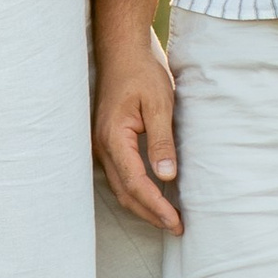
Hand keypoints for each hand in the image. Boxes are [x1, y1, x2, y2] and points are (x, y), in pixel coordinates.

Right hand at [93, 31, 181, 233]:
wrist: (123, 51)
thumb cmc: (142, 72)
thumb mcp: (159, 104)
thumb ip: (161, 141)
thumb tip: (166, 177)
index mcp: (114, 137)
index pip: (135, 183)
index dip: (155, 205)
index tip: (175, 221)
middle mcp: (102, 146)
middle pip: (125, 192)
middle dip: (150, 213)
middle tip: (176, 227)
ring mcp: (102, 145)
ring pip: (121, 187)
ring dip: (143, 205)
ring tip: (167, 218)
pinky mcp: (108, 142)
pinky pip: (120, 175)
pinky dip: (137, 190)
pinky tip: (154, 194)